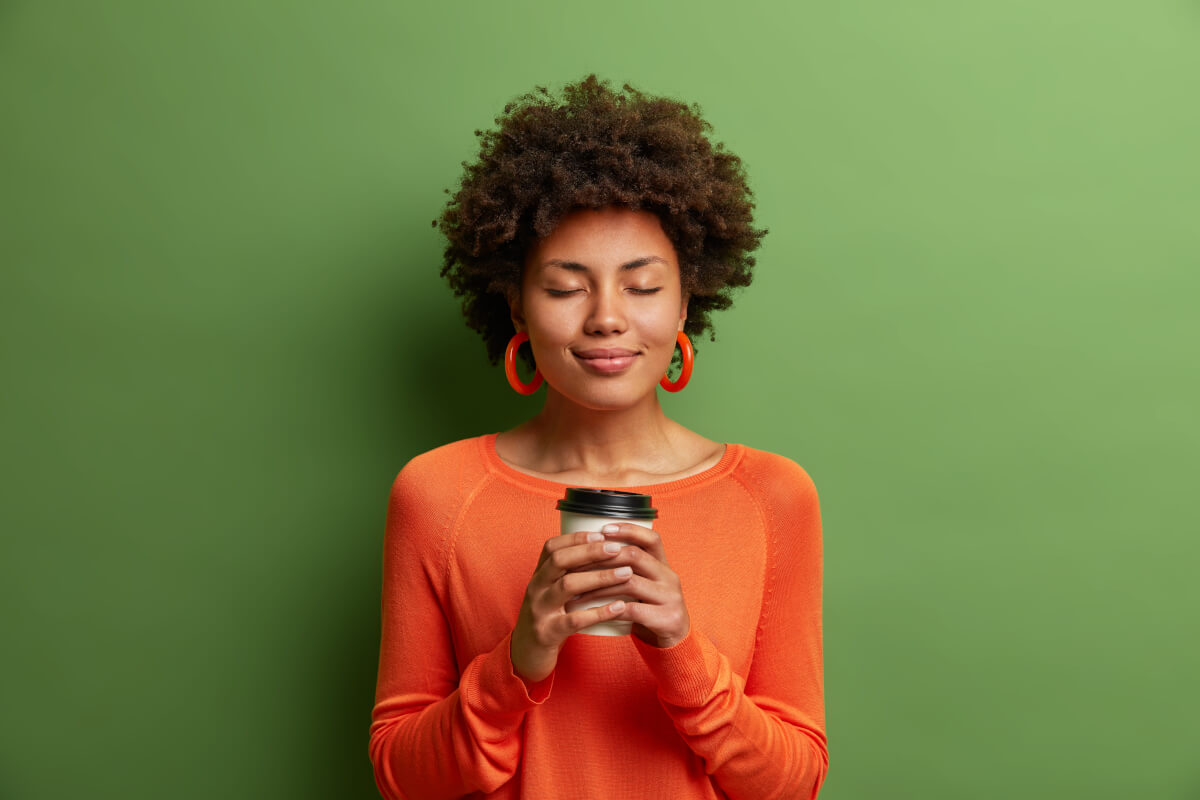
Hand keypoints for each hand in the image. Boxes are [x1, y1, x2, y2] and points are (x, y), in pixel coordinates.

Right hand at [510, 530, 633, 682]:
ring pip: (568, 586)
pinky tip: (619, 607)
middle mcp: (535, 588)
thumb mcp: (550, 591)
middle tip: (617, 548)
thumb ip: (567, 573)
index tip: (602, 534)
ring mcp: (539, 610)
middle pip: (560, 561)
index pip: (552, 547)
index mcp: (538, 575)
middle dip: (590, 552)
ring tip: (626, 573)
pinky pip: (575, 620)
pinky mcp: (547, 632)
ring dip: (600, 577)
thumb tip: (601, 548)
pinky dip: (599, 612)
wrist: (526, 654)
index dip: (576, 538)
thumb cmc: (548, 617)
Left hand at [566, 522, 690, 648]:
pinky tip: (593, 612)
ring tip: (577, 591)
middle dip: (603, 558)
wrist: (674, 642)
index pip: (651, 538)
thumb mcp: (645, 585)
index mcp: (664, 565)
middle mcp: (670, 577)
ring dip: (599, 586)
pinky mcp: (667, 619)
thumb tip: (591, 548)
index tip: (603, 529)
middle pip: (635, 556)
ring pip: (630, 582)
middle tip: (577, 563)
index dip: (628, 530)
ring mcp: (670, 598)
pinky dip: (610, 609)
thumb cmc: (650, 609)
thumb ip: (629, 569)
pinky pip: (633, 610)